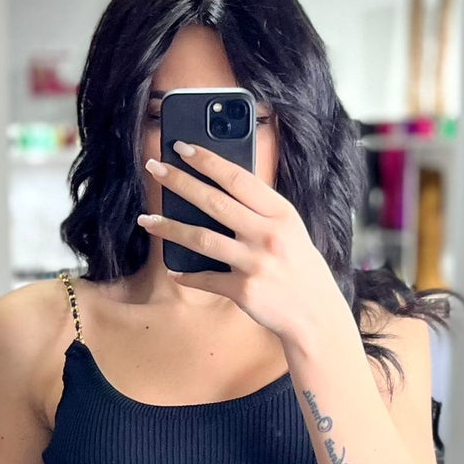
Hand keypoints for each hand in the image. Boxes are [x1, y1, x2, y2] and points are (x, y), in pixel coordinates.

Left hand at [139, 141, 349, 344]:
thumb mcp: (290, 231)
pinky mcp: (244, 291)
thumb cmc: (300, 268)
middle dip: (180, 182)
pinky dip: (187, 275)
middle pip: (214, 202)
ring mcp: (255, 263)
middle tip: (154, 169)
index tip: (182, 147)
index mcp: (281, 213)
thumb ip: (261, 212)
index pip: (238, 178)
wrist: (316, 315)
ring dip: (170, 228)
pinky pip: (206, 279)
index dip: (207, 160)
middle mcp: (268, 235)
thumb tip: (221, 190)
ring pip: (202, 239)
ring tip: (147, 220)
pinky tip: (174, 270)